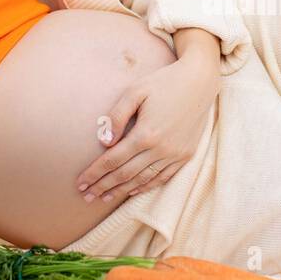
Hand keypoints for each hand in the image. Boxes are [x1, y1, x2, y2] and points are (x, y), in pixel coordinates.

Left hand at [75, 53, 219, 207]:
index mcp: (145, 134)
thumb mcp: (135, 91)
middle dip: (103, 186)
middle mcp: (160, 149)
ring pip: (143, 180)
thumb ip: (117, 116)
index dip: (94, 173)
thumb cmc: (164, 82)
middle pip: (125, 175)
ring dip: (121, 191)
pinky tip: (132, 190)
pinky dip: (145, 186)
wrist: (200, 82)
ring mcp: (175, 155)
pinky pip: (162, 177)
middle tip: (86, 196)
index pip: (112, 160)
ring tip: (104, 197)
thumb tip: (104, 142)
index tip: (80, 183)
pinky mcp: (185, 155)